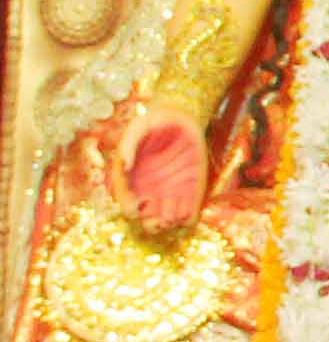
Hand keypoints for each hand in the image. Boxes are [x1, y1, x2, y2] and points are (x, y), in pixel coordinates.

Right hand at [122, 102, 204, 231]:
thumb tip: (124, 165)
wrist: (181, 118)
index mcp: (132, 181)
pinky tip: (188, 206)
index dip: (130, 209)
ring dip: (170, 220)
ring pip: (167, 221)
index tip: (137, 205)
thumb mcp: (139, 127)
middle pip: (147, 222)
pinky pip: (189, 214)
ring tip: (174, 205)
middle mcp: (149, 191)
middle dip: (152, 223)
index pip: (127, 205)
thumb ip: (128, 144)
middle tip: (158, 214)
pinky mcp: (191, 191)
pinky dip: (188, 216)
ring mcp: (170, 192)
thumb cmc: (155, 122)